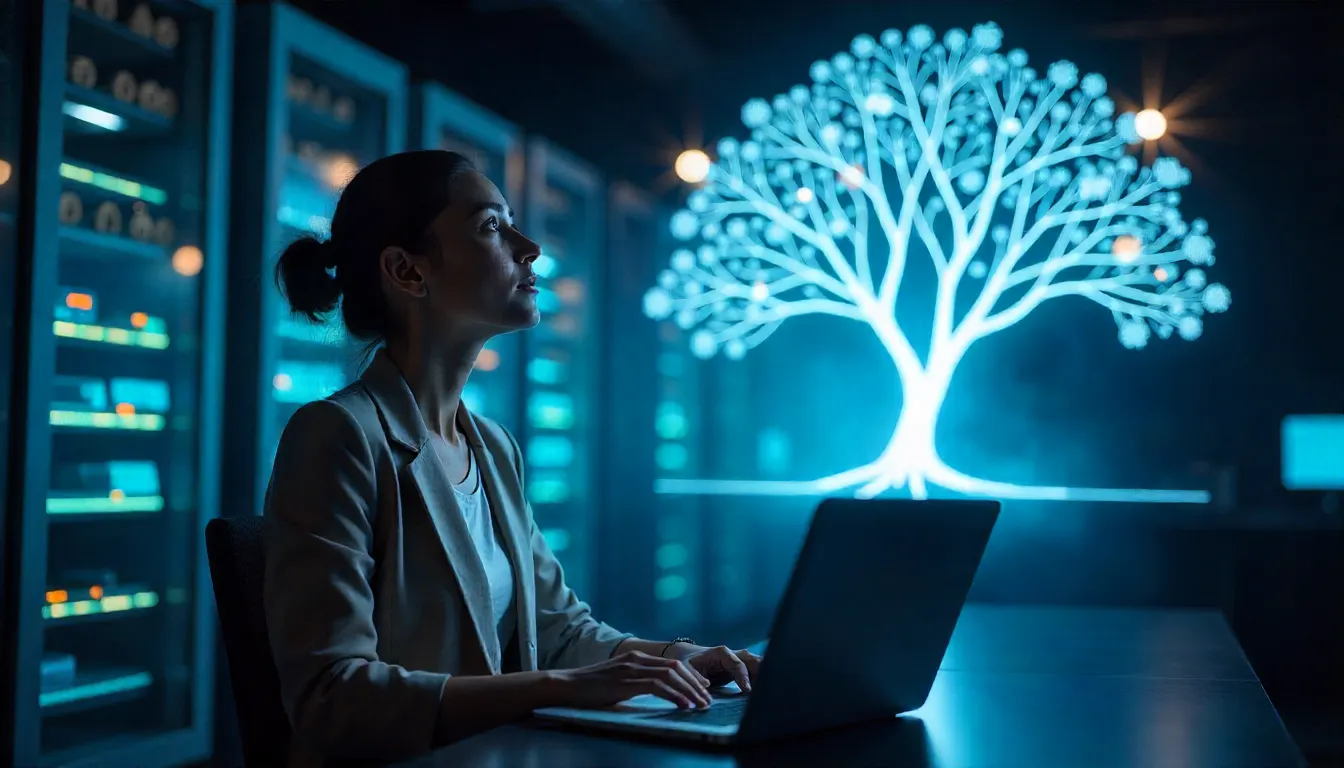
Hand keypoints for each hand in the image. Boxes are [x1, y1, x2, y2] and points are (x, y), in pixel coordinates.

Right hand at [550, 650, 712, 709]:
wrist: (566, 685)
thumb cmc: (590, 688)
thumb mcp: (618, 681)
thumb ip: (636, 683)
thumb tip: (656, 693)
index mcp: (636, 657)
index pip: (671, 663)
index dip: (690, 675)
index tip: (703, 687)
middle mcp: (637, 659)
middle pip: (676, 667)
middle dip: (695, 683)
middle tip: (707, 699)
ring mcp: (631, 669)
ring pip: (670, 675)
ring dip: (689, 690)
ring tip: (700, 704)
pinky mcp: (625, 682)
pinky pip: (657, 687)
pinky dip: (674, 695)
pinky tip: (683, 705)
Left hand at [669, 644, 761, 692]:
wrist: (686, 656)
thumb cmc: (686, 662)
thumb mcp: (685, 669)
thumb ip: (695, 677)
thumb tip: (707, 686)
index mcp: (722, 653)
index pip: (738, 664)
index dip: (744, 677)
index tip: (748, 691)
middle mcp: (733, 655)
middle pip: (753, 661)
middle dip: (762, 674)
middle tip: (766, 691)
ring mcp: (738, 661)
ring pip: (757, 665)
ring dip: (764, 677)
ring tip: (768, 693)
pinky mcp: (740, 670)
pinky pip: (754, 673)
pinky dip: (760, 681)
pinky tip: (763, 694)